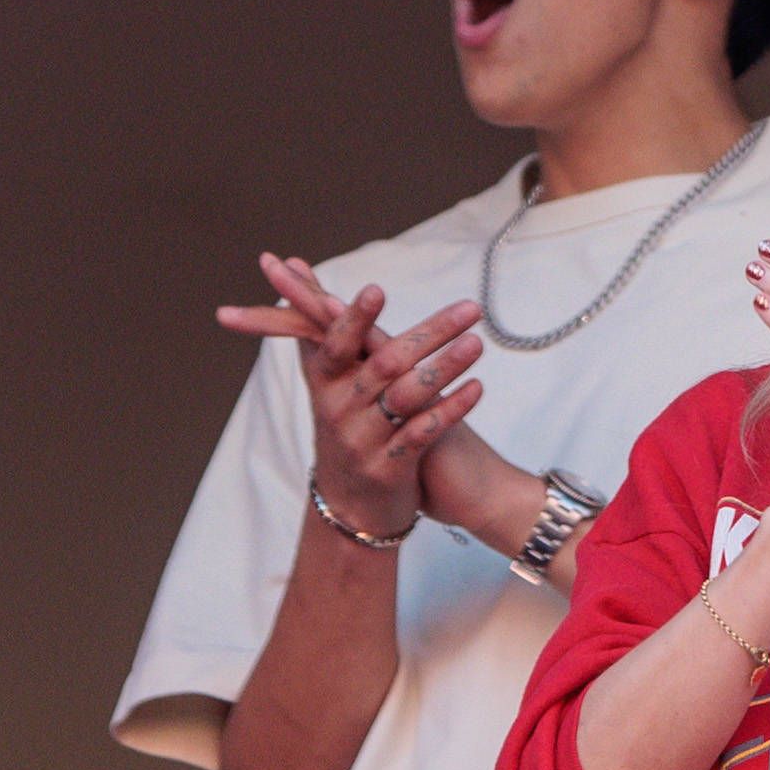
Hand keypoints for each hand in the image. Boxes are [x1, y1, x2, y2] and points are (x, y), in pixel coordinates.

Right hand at [217, 253, 482, 535]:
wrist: (348, 506)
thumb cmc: (344, 426)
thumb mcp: (326, 379)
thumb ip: (317, 323)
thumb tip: (292, 264)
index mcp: (325, 383)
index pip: (336, 344)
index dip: (355, 319)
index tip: (376, 290)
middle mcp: (339, 409)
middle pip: (385, 364)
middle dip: (430, 333)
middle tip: (471, 308)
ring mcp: (364, 439)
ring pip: (407, 396)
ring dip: (446, 367)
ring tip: (478, 343)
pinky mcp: (390, 468)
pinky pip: (423, 433)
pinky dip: (451, 409)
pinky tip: (478, 388)